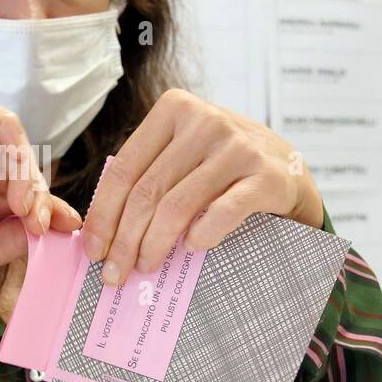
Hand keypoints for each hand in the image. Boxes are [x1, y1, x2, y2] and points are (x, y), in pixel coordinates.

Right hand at [0, 98, 81, 305]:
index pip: (26, 188)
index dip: (51, 204)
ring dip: (27, 164)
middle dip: (41, 189)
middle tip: (39, 220)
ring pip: (8, 136)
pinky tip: (16, 165)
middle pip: (21, 162)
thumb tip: (57, 224)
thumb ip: (15, 237)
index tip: (66, 227)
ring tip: (25, 202)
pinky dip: (9, 130)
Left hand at [81, 88, 322, 285]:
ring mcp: (238, 146)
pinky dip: (202, 235)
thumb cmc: (220, 166)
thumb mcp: (183, 153)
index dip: (103, 215)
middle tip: (115, 272)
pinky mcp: (265, 176)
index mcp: (174, 109)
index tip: (93, 251)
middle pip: (147, 191)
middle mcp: (205, 121)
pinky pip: (222, 212)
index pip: (124, 170)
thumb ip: (148, 176)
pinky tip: (191, 250)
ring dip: (155, 244)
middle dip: (125, 239)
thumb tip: (103, 233)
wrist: (288, 166)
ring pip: (177, 206)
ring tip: (146, 267)